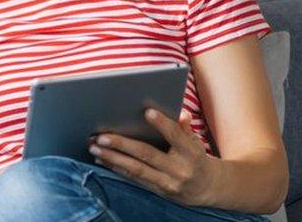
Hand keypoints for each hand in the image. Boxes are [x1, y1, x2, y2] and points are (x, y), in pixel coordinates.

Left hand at [88, 109, 216, 205]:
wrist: (207, 188)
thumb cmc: (196, 157)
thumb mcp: (196, 141)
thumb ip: (185, 128)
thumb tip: (181, 113)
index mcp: (191, 153)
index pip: (176, 136)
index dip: (162, 124)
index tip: (147, 112)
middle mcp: (179, 169)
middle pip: (147, 154)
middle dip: (122, 145)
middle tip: (101, 136)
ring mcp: (167, 182)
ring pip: (136, 169)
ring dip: (112, 158)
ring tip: (94, 147)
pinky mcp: (158, 190)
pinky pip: (134, 178)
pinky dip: (116, 168)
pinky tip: (102, 159)